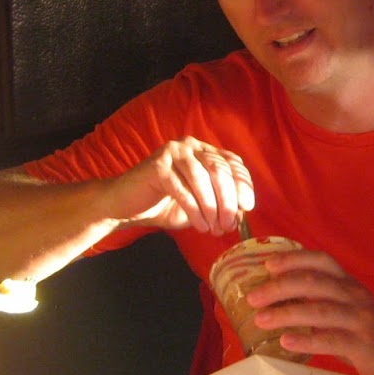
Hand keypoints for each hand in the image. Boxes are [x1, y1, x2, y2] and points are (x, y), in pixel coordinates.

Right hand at [110, 137, 253, 235]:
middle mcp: (191, 145)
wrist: (126, 207)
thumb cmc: (165, 206)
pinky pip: (183, 189)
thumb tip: (240, 215)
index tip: (247, 207)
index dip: (242, 184)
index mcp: (204, 151)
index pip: (232, 163)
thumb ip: (219, 205)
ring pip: (202, 178)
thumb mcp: (200, 206)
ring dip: (212, 207)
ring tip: (213, 229)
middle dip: (227, 201)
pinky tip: (200, 225)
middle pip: (219, 170)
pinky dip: (195, 210)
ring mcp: (173, 151)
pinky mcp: (157, 164)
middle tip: (228, 225)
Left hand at [247, 249, 373, 374]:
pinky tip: (286, 342)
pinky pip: (331, 339)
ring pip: (319, 310)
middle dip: (280, 287)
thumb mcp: (348, 310)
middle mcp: (355, 296)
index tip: (267, 264)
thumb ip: (320, 303)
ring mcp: (360, 320)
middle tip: (252, 297)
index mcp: (349, 285)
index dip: (294, 259)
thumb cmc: (371, 334)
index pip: (322, 261)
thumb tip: (277, 302)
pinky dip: (306, 339)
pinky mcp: (364, 345)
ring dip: (287, 313)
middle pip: (314, 282)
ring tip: (260, 319)